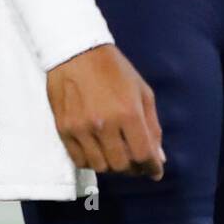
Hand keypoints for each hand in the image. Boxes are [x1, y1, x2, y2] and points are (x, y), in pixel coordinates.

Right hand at [46, 44, 164, 178]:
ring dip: (112, 165)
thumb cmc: (114, 69)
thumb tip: (159, 158)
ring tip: (115, 153)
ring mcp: (81, 129)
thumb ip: (152, 125)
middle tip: (134, 160)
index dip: (152, 168)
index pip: (143, 155)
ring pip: (100, 166)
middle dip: (133, 167)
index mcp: (128, 112)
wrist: (76, 52)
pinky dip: (92, 161)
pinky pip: (80, 161)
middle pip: (122, 166)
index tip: (154, 171)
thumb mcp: (142, 91)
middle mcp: (104, 124)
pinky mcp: (64, 129)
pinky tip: (97, 150)